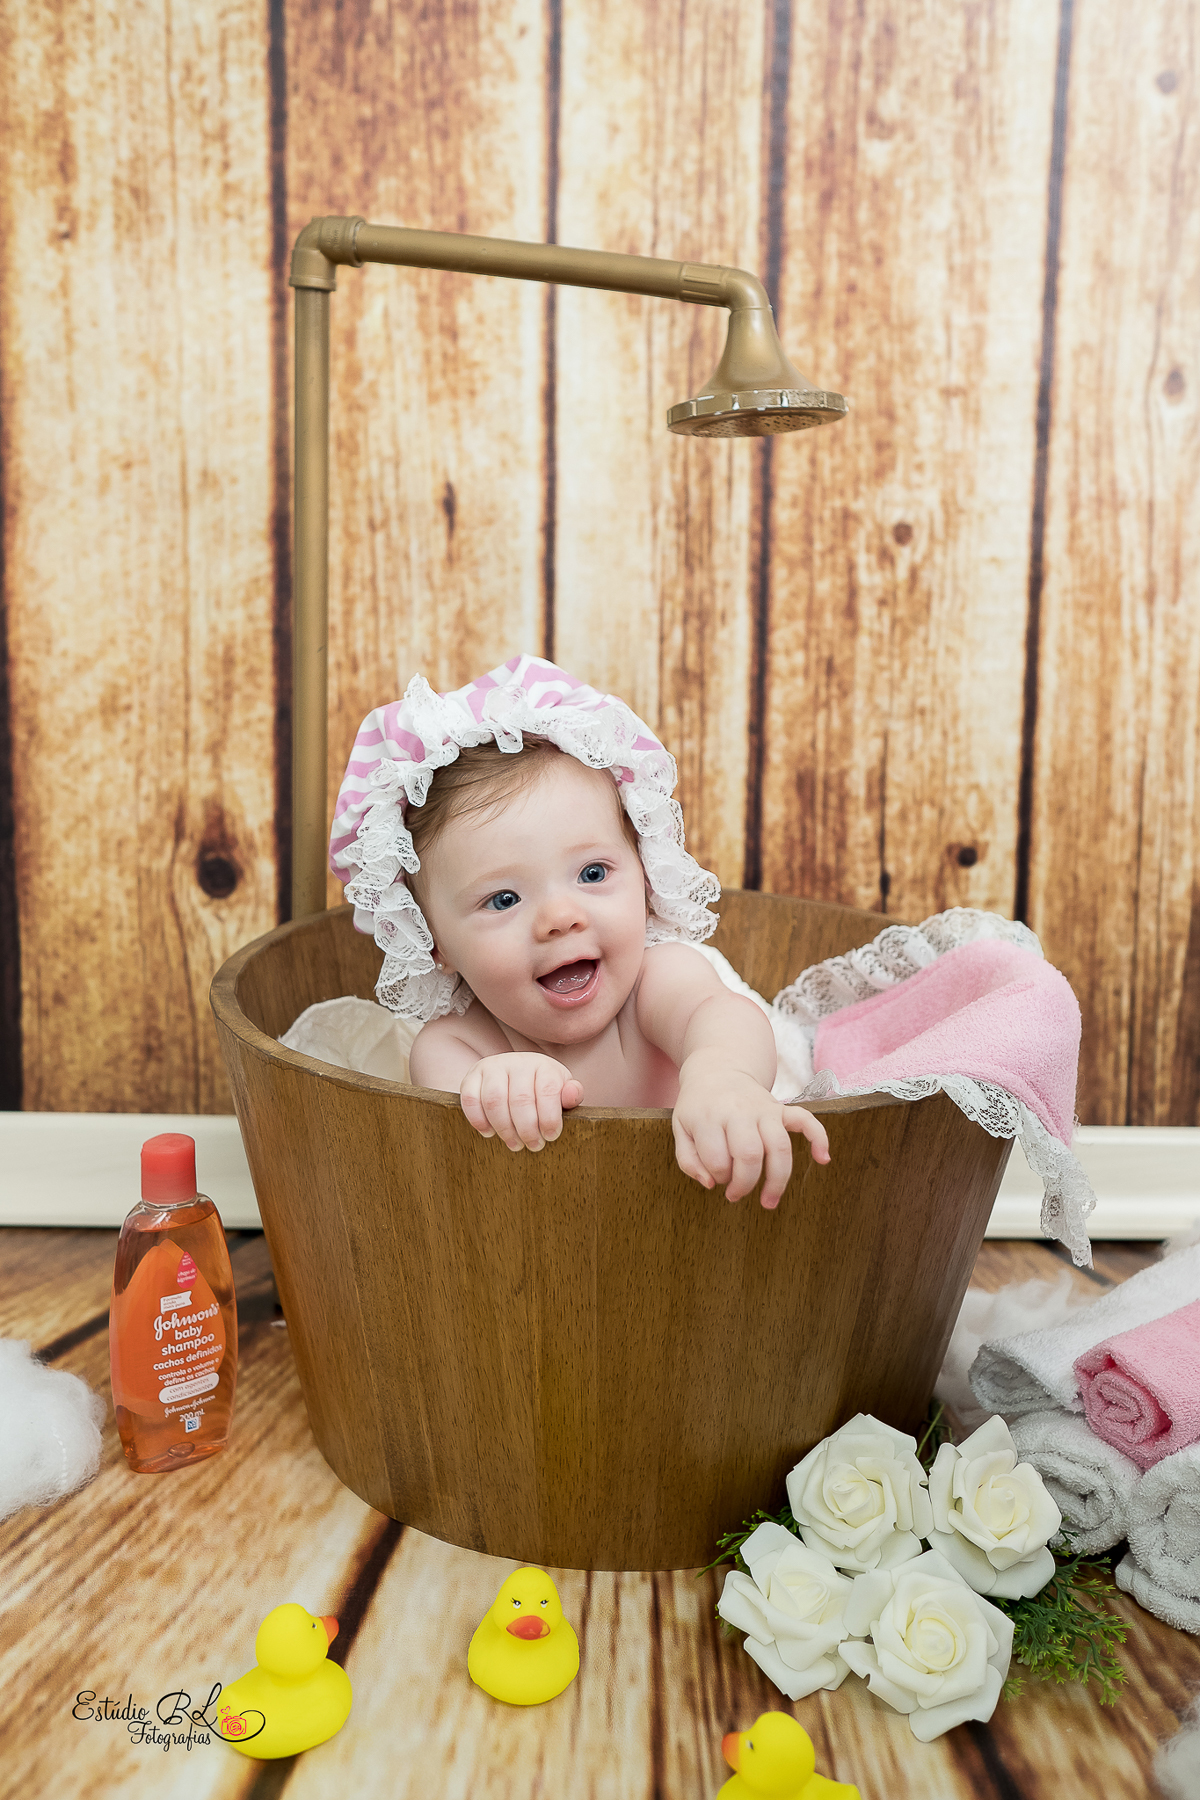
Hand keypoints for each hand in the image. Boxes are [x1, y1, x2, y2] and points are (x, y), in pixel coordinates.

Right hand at [459, 1053, 583, 1150]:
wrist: (515, 1073)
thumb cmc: (541, 1087)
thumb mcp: (561, 1089)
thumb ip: (571, 1094)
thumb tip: (572, 1095)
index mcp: (542, 1065)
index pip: (547, 1090)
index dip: (550, 1118)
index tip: (551, 1136)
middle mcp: (516, 1062)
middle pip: (520, 1099)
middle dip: (528, 1129)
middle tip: (533, 1146)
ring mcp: (492, 1067)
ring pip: (494, 1100)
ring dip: (504, 1128)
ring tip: (514, 1144)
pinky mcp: (471, 1076)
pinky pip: (470, 1099)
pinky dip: (478, 1120)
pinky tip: (489, 1133)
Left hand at [672, 1063, 829, 1207]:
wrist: (718, 1070)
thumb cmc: (698, 1106)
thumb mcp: (680, 1129)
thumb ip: (688, 1160)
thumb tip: (710, 1184)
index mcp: (709, 1117)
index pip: (717, 1159)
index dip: (717, 1177)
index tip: (716, 1179)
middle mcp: (739, 1112)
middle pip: (750, 1155)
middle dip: (744, 1184)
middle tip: (735, 1195)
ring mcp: (764, 1109)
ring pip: (780, 1146)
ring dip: (777, 1180)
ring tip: (768, 1201)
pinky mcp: (781, 1108)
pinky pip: (807, 1120)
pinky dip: (819, 1139)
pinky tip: (822, 1159)